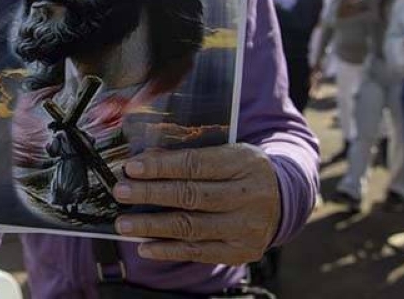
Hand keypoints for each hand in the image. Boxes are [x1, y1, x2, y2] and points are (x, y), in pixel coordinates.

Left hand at [112, 143, 280, 265]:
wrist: (283, 198)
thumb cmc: (242, 169)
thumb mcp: (226, 151)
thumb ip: (191, 154)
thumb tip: (147, 158)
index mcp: (244, 162)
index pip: (196, 164)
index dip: (161, 166)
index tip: (132, 167)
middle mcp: (249, 195)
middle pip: (191, 195)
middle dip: (151, 194)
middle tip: (121, 192)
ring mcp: (246, 227)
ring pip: (191, 227)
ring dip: (152, 226)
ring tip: (124, 224)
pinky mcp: (240, 251)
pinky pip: (198, 252)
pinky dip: (168, 250)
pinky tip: (145, 246)